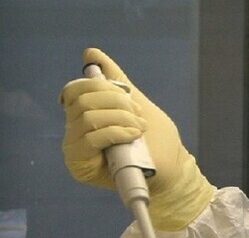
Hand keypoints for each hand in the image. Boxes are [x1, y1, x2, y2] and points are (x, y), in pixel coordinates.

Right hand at [60, 48, 213, 229]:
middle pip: (81, 99)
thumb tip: (91, 54)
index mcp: (85, 114)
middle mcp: (75, 130)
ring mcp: (76, 148)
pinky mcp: (80, 166)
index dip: (103, 86)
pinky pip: (91, 138)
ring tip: (139, 130)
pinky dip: (116, 131)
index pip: (76, 89)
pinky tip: (132, 136)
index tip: (129, 97)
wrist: (173, 172)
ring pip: (87, 117)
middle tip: (138, 116)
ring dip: (121, 118)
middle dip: (117, 102)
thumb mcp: (138, 104)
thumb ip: (116, 81)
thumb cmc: (157, 142)